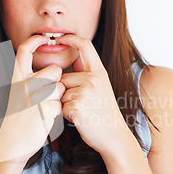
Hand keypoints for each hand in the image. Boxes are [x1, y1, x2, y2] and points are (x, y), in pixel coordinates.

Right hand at [0, 35, 64, 163]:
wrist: (10, 144)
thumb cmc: (18, 119)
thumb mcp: (18, 95)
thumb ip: (30, 81)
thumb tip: (50, 71)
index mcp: (16, 79)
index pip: (24, 51)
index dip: (34, 41)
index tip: (43, 38)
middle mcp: (23, 85)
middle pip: (53, 70)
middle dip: (57, 81)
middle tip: (48, 95)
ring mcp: (32, 97)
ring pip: (60, 87)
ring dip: (59, 97)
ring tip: (46, 108)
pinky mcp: (42, 110)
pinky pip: (61, 104)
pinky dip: (58, 112)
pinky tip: (47, 118)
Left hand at [56, 34, 127, 155]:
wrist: (114, 137)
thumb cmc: (104, 114)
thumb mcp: (101, 88)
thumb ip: (86, 74)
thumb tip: (67, 63)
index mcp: (99, 72)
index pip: (85, 45)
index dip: (70, 37)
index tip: (59, 36)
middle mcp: (93, 79)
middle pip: (63, 77)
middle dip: (64, 92)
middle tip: (82, 105)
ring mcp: (85, 92)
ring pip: (60, 93)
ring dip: (65, 104)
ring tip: (82, 111)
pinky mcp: (76, 106)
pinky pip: (60, 106)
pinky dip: (66, 115)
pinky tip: (80, 119)